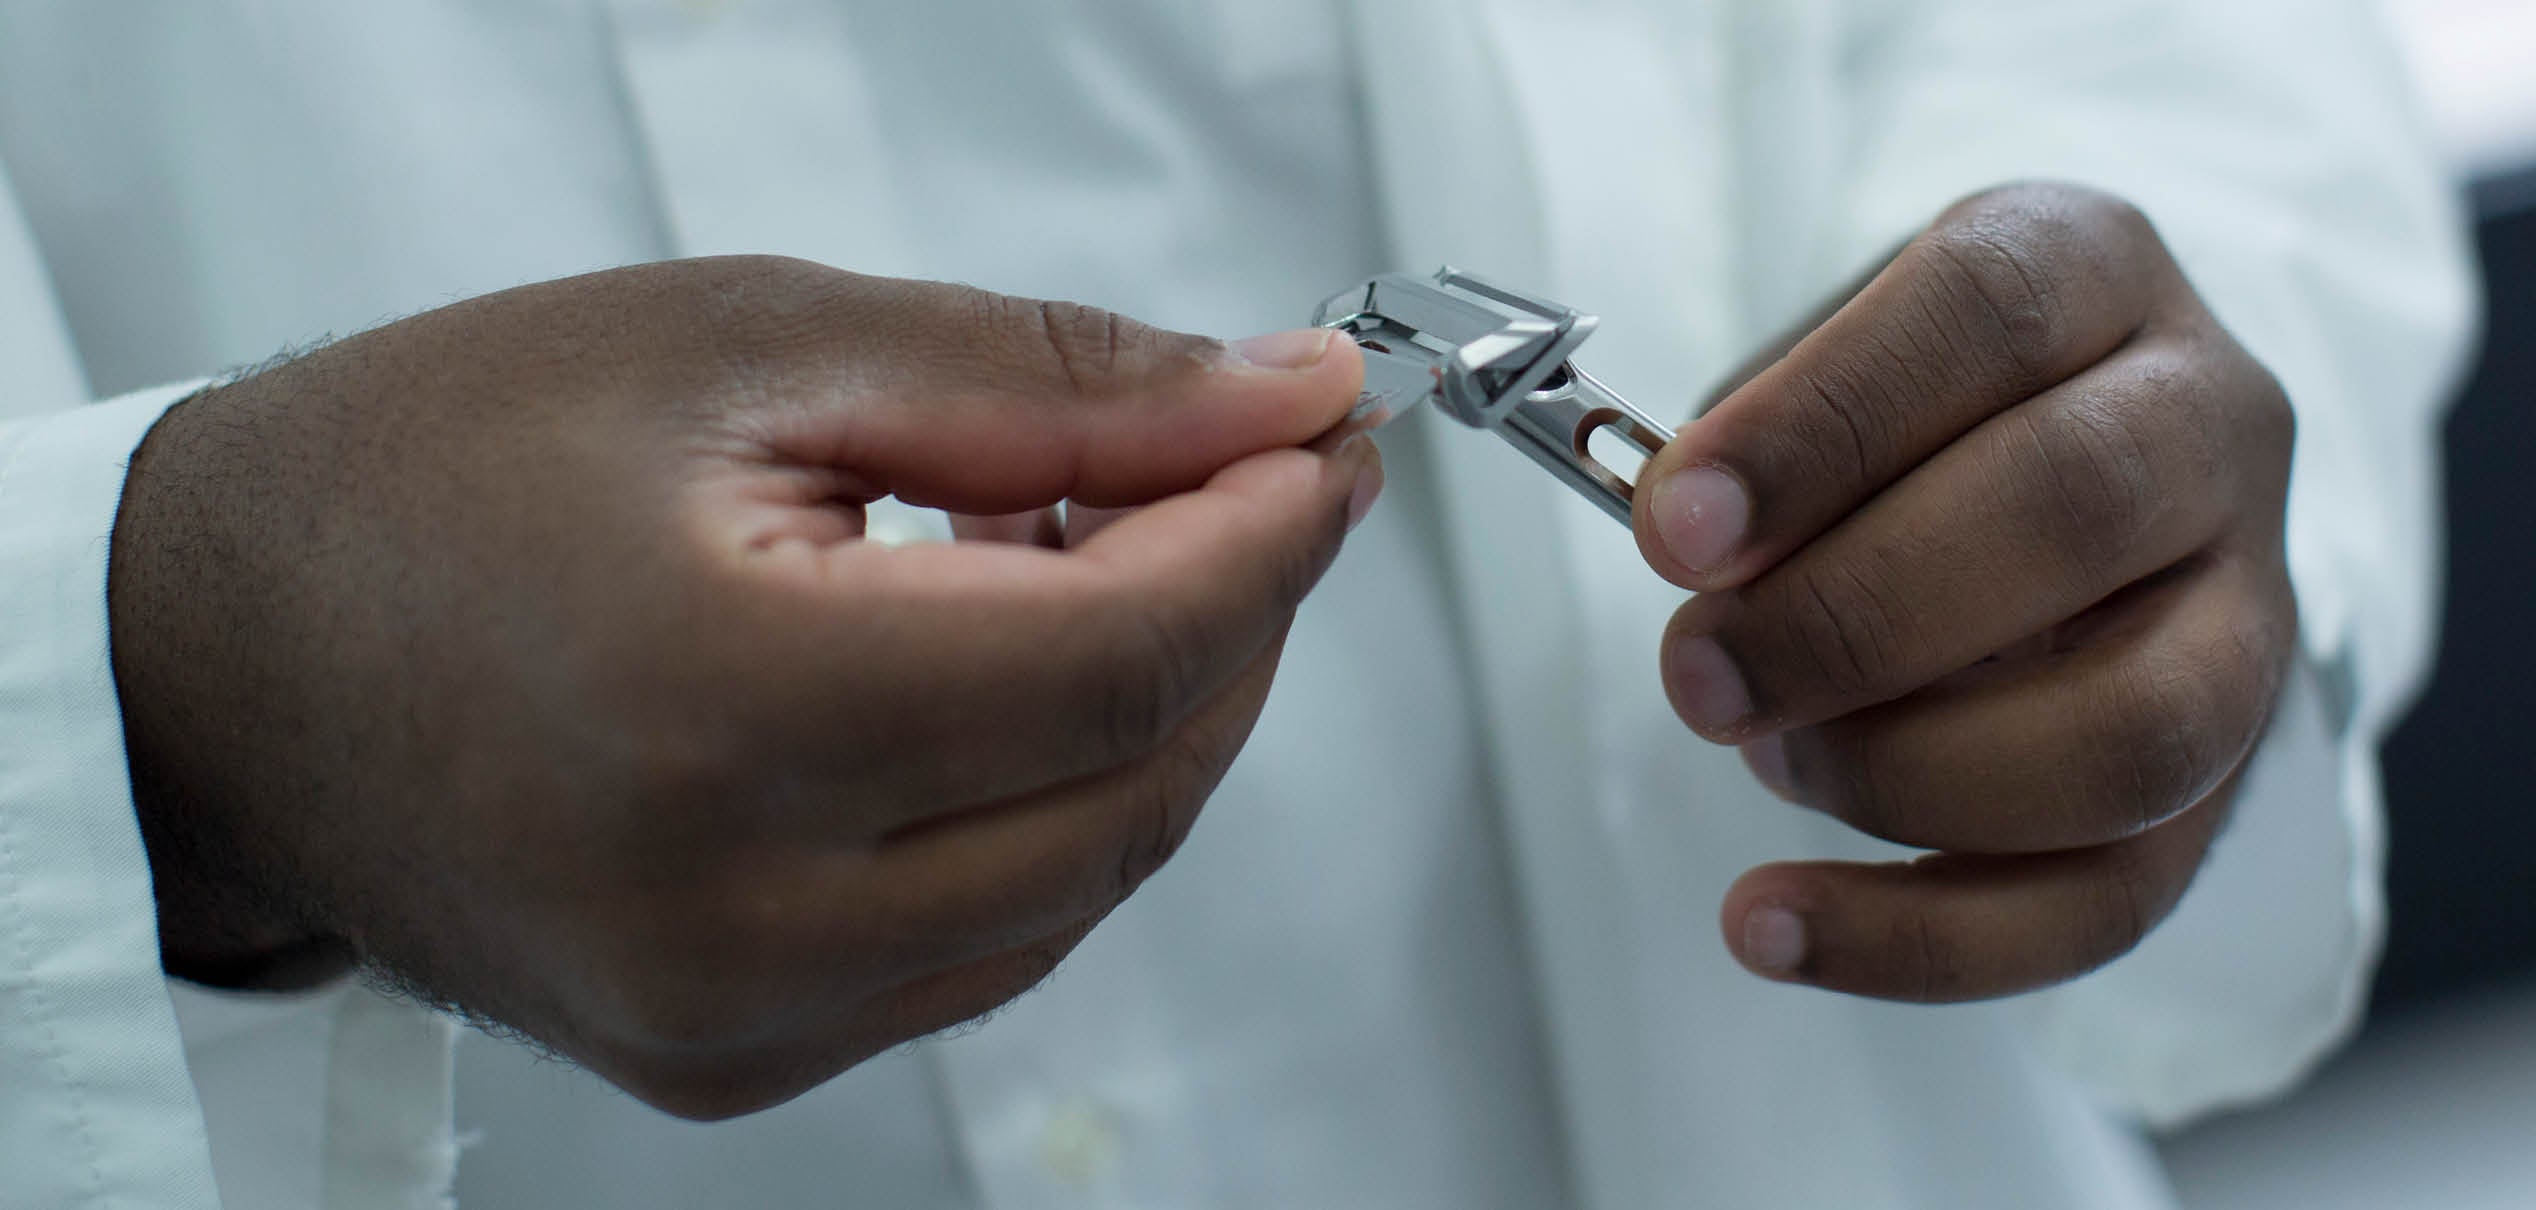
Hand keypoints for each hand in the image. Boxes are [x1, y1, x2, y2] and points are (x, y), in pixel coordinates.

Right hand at [110, 256, 1376, 1116]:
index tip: (1310, 447)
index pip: (1121, 657)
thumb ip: (1047, 387)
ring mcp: (732, 1018)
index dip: (1261, 542)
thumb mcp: (750, 350)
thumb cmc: (434, 476)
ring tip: (1091, 556)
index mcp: (728, 713)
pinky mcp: (728, 1058)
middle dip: (1230, 622)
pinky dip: (1046, 809)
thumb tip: (1268, 409)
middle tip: (1230, 480)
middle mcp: (734, 918)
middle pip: (1136, 789)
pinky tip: (1004, 682)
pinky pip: (985, 945)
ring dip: (1143, 717)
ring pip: (1084, 882)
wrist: (225, 654)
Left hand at [1633, 184, 2296, 1001]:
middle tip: (1697, 674)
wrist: (2068, 475)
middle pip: (2072, 511)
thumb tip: (1694, 547)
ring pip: (2133, 729)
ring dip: (1904, 772)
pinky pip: (2105, 899)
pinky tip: (1771, 925)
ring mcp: (2248, 609)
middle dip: (1850, 616)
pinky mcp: (2224, 781)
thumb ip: (1762, 446)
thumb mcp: (1829, 366)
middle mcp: (2210, 423)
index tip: (1676, 527)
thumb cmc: (1910, 416)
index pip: (1986, 315)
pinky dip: (1919, 941)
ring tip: (1765, 761)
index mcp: (2097, 271)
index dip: (1821, 426)